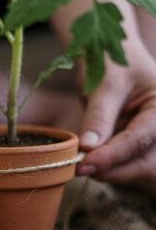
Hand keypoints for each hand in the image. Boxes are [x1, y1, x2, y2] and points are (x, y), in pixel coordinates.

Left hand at [77, 44, 155, 195]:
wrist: (107, 55)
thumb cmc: (109, 60)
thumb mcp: (104, 84)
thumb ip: (98, 116)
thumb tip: (87, 148)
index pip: (139, 140)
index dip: (111, 156)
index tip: (85, 164)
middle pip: (146, 165)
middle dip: (114, 171)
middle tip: (80, 168)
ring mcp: (151, 140)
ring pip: (138, 172)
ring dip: (111, 173)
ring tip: (84, 163)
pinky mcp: (137, 148)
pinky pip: (127, 168)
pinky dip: (109, 170)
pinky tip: (91, 162)